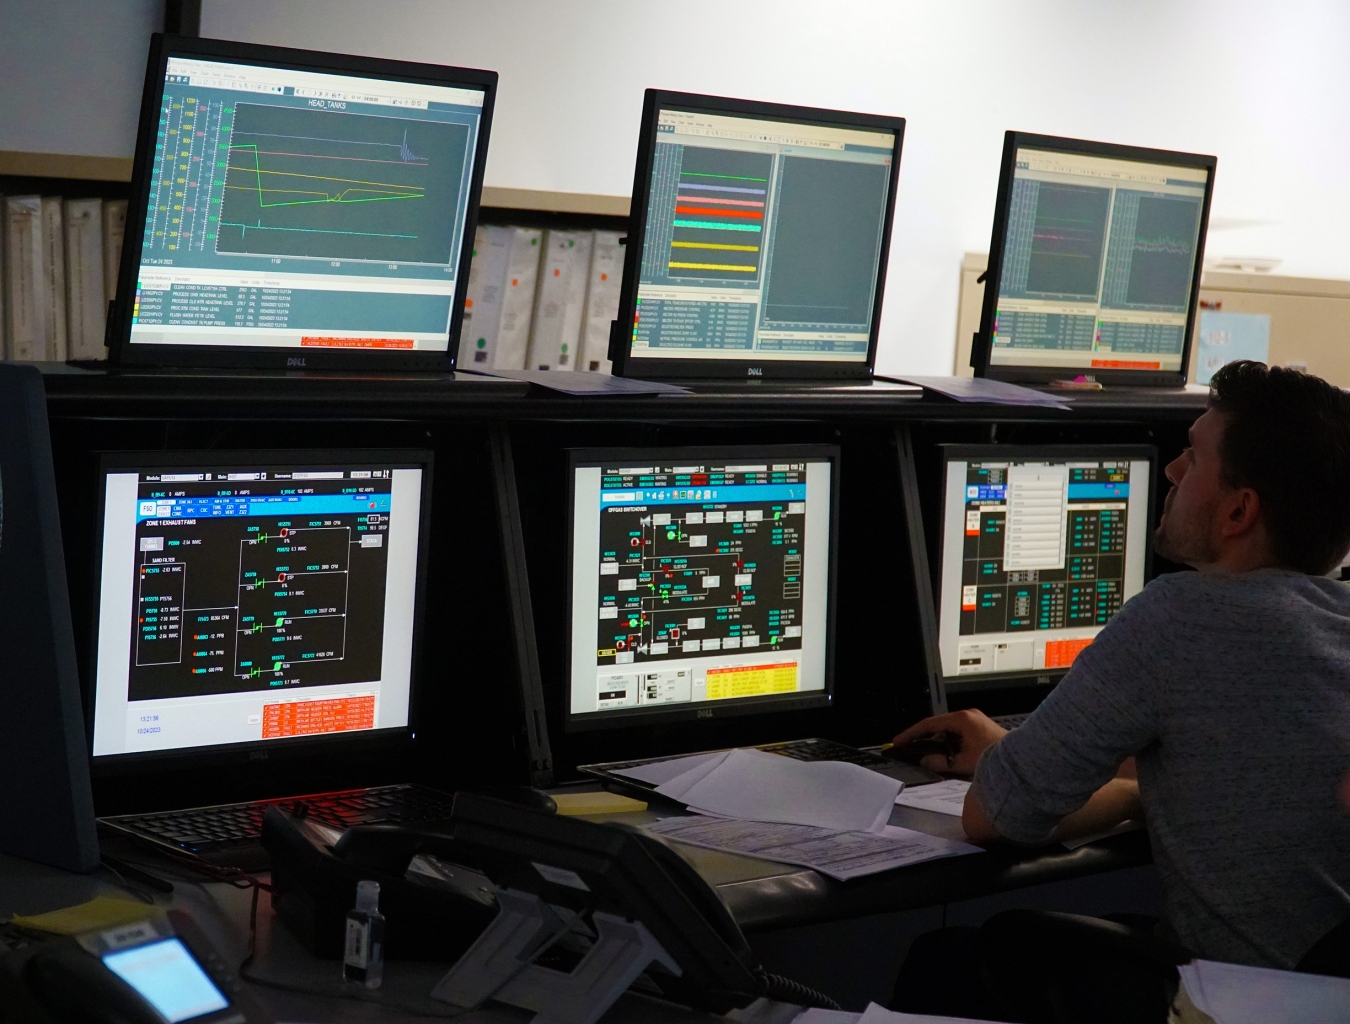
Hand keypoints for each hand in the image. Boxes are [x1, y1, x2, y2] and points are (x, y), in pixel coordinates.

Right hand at [892, 709, 1007, 777]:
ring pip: (948, 733)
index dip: (911, 734)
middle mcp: (968, 717)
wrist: (1024, 760)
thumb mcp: (963, 763)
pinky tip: (948, 758)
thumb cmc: (998, 758)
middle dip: (924, 740)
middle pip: (938, 727)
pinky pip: (958, 736)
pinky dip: (950, 746)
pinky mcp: (980, 730)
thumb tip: (925, 761)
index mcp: (962, 719)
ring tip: (931, 759)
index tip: (899, 741)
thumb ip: (940, 762)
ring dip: (939, 745)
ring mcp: (975, 722)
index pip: (929, 724)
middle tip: (910, 750)